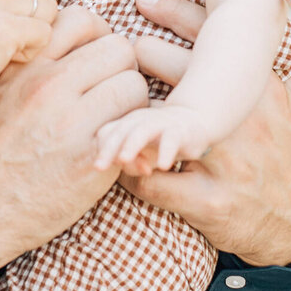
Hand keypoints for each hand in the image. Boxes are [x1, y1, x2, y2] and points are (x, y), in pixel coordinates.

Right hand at [0, 4, 148, 275]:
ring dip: (129, 102)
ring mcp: (70, 121)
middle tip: (107, 92)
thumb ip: (17, 64)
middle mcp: (45, 85)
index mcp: (18, 64)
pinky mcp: (90, 158)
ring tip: (112, 122)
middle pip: (117, 47)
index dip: (90, 40)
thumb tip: (47, 41)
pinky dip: (130, 136)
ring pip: (134, 84)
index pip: (79, 19)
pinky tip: (112, 148)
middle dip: (117, 68)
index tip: (87, 62)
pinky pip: (134, 127)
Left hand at [94, 102, 212, 176]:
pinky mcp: (180, 130)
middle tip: (98, 167)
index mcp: (126, 124)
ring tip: (123, 160)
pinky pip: (171, 139)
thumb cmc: (160, 140)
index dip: (102, 151)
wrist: (193, 122)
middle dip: (107, 149)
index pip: (105, 134)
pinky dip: (166, 151)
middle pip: (119, 131)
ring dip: (131, 145)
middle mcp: (140, 121)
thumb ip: (129, 162)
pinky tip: (164, 166)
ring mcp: (160, 123)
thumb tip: (125, 168)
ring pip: (142, 131)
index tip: (103, 170)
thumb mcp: (140, 152)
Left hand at [120, 0, 290, 266]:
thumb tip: (258, 10)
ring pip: (155, 126)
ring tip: (105, 118)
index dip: (171, 12)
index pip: (214, 35)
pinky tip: (119, 166)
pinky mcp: (208, 200)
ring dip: (124, 121)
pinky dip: (130, 173)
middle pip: (175, 70)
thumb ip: (273, 58)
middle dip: (140, 60)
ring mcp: (225, 159)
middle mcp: (244, 118)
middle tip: (118, 61)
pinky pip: (151, 183)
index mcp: (262, 87)